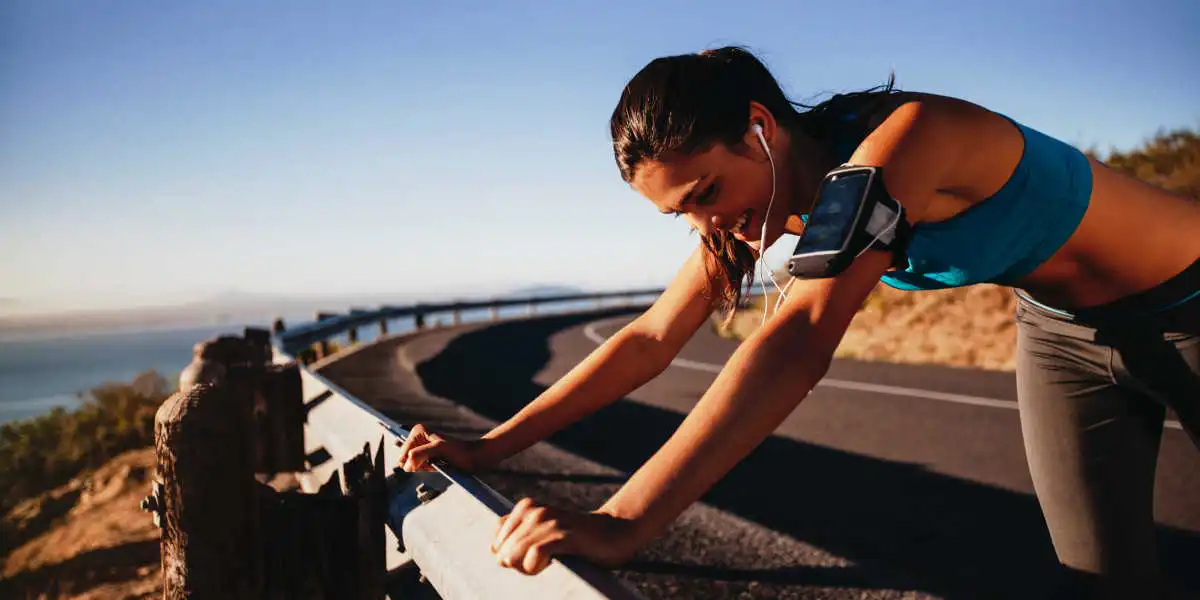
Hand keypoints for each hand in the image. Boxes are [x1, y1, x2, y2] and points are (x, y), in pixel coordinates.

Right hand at [396, 423, 495, 472]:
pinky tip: (438, 464)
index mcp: (418, 431)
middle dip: (419, 464)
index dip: (415, 460)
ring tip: (438, 461)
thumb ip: (420, 454)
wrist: (472, 458)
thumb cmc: (459, 451)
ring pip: (412, 465)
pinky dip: (427, 469)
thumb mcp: (439, 449)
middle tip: (436, 460)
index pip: (404, 453)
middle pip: (406, 460)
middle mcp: (417, 438)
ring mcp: (421, 448)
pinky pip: (419, 468)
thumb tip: (405, 465)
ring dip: (424, 467)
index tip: (431, 457)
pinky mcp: (426, 456)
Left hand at [491, 497, 641, 574]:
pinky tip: (550, 565)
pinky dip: (535, 566)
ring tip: (547, 566)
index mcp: (526, 508)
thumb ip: (519, 536)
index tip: (528, 561)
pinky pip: (534, 554)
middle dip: (516, 565)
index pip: (497, 541)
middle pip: (503, 551)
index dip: (509, 556)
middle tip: (541, 566)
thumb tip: (493, 551)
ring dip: (526, 569)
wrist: (615, 532)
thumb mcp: (543, 534)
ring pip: (514, 554)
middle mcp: (534, 511)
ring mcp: (548, 521)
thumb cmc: (577, 540)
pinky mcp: (563, 535)